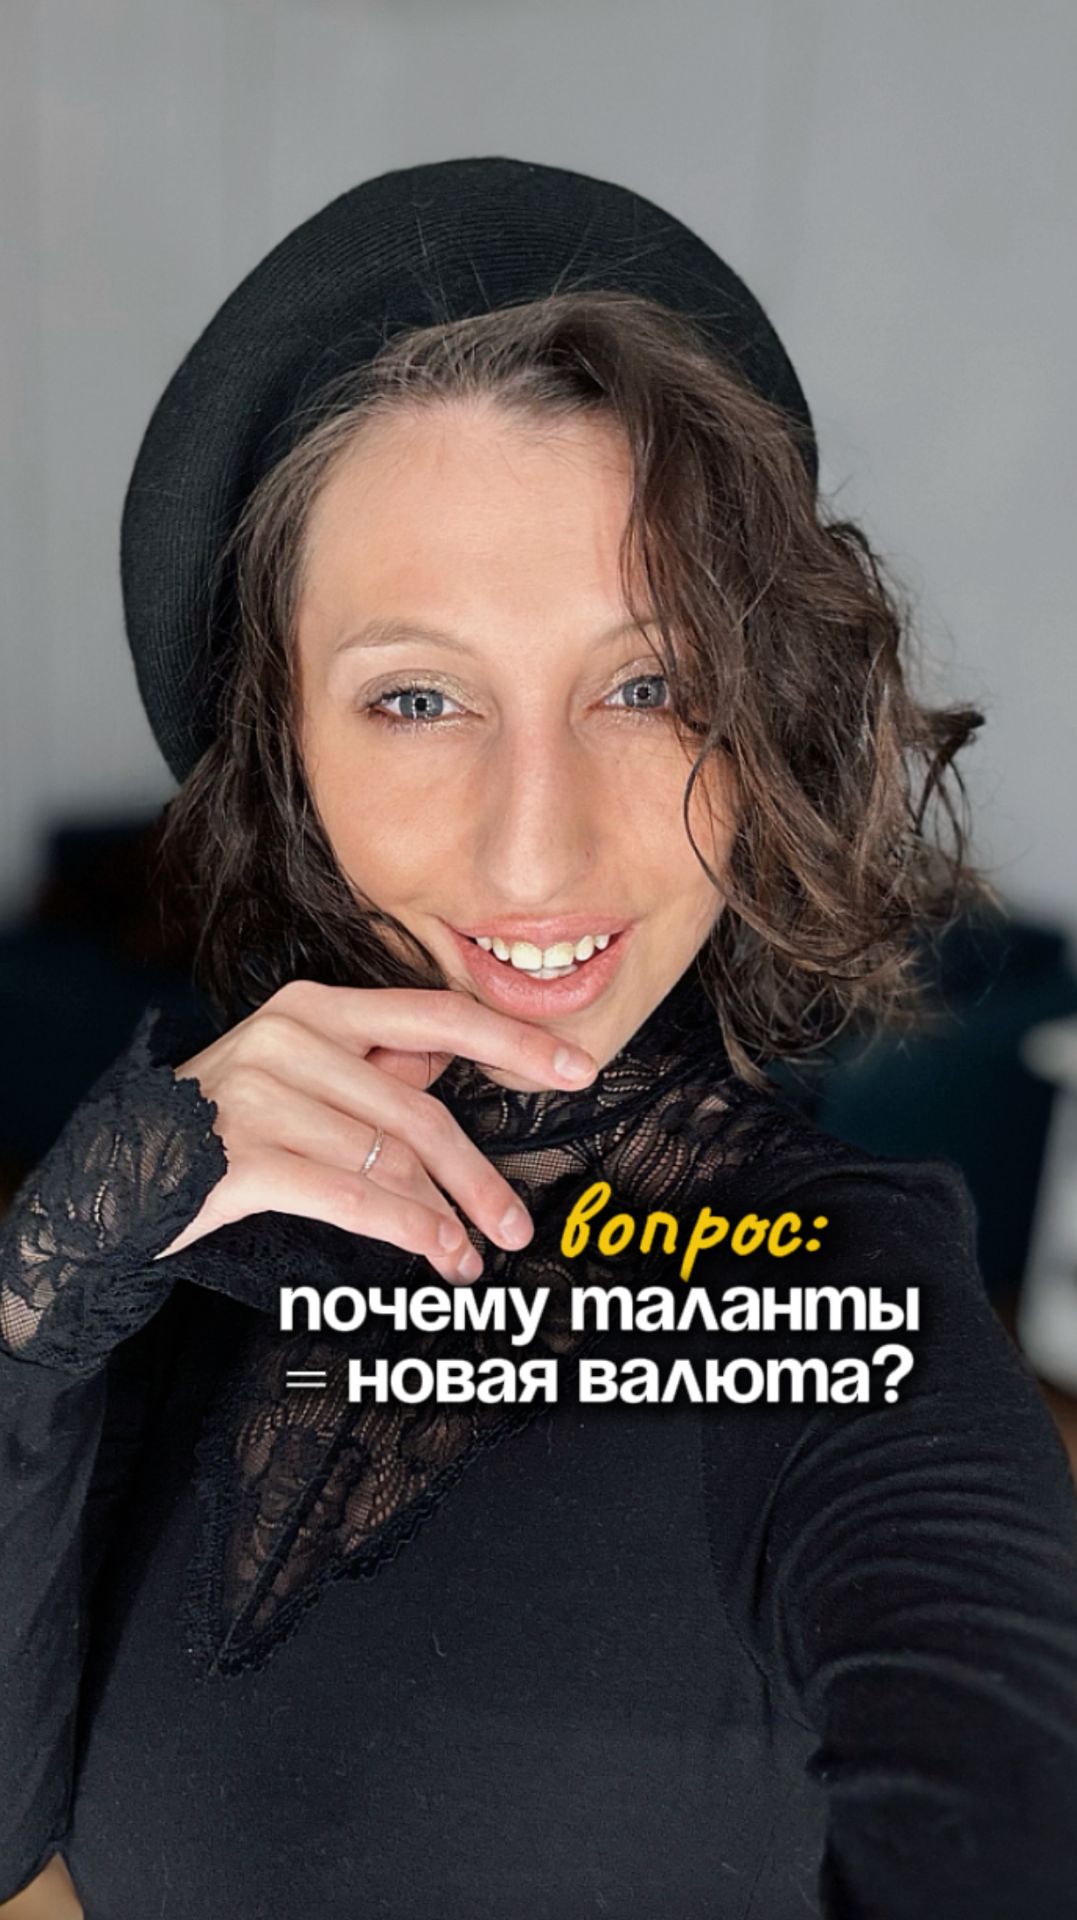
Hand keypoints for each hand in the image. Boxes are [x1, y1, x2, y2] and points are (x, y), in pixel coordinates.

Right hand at [153, 979, 597, 1283]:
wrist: (118, 1172)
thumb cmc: (224, 1124)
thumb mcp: (296, 1072)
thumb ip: (372, 1064)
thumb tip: (452, 1058)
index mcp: (314, 1005)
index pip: (434, 1015)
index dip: (514, 1042)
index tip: (578, 1069)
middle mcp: (289, 1035)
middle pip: (418, 1109)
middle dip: (478, 1174)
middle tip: (518, 1225)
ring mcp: (261, 1093)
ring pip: (389, 1160)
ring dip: (442, 1218)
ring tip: (471, 1258)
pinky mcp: (242, 1155)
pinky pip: (350, 1196)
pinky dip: (405, 1231)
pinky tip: (435, 1255)